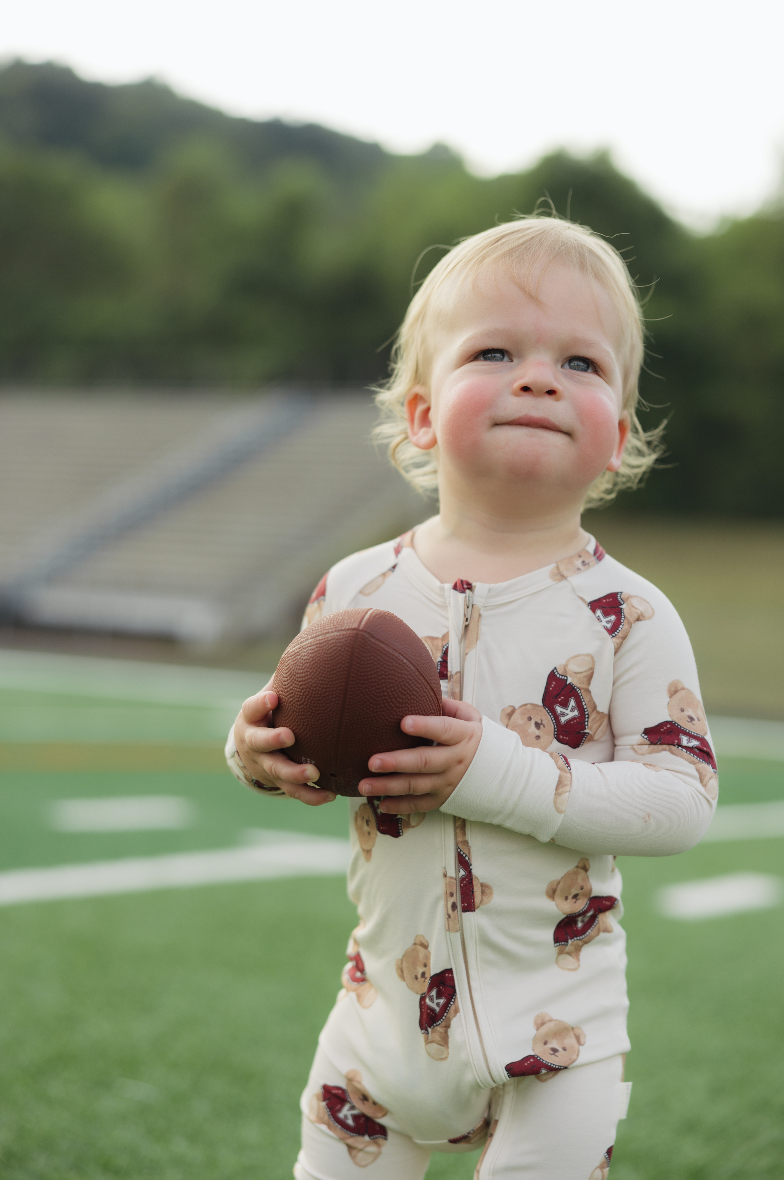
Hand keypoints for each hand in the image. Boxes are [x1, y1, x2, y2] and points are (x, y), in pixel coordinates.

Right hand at [233, 685, 334, 805]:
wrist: (252, 750)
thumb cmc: (272, 712)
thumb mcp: (274, 694)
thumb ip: (290, 678)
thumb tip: (321, 642)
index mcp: (252, 718)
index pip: (252, 709)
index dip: (260, 704)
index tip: (274, 696)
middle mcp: (254, 743)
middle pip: (260, 744)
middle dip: (273, 740)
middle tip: (289, 736)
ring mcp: (265, 765)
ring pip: (276, 773)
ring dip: (294, 774)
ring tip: (312, 773)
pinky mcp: (279, 783)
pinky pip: (294, 792)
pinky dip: (311, 795)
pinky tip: (330, 795)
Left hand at [358, 698, 481, 814]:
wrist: (499, 773)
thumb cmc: (474, 737)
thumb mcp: (470, 717)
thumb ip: (447, 705)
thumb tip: (420, 689)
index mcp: (462, 736)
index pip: (443, 730)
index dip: (424, 726)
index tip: (403, 722)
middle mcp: (455, 761)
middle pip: (424, 762)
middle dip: (397, 762)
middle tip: (372, 761)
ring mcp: (448, 782)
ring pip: (416, 786)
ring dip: (389, 787)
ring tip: (364, 785)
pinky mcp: (442, 799)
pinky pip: (419, 805)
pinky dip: (400, 806)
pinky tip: (381, 804)